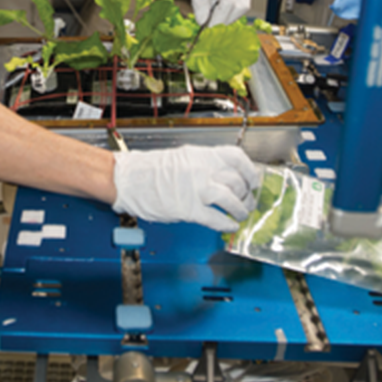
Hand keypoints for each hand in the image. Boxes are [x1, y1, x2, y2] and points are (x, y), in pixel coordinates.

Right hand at [112, 145, 258, 231]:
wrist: (127, 179)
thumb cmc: (148, 170)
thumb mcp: (181, 158)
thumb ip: (203, 165)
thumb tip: (222, 176)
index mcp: (200, 155)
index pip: (236, 158)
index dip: (249, 171)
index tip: (253, 180)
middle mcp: (201, 170)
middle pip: (237, 181)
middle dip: (247, 195)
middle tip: (247, 202)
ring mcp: (196, 189)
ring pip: (231, 200)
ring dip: (240, 210)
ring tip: (241, 216)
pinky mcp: (188, 209)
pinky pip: (215, 218)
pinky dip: (226, 224)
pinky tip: (229, 226)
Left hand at [175, 0, 250, 25]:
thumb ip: (200, 3)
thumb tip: (203, 21)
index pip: (230, 2)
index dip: (219, 18)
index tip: (207, 28)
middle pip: (241, 6)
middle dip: (225, 18)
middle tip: (209, 24)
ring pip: (242, 4)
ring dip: (227, 13)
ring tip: (209, 12)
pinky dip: (228, 6)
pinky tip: (214, 5)